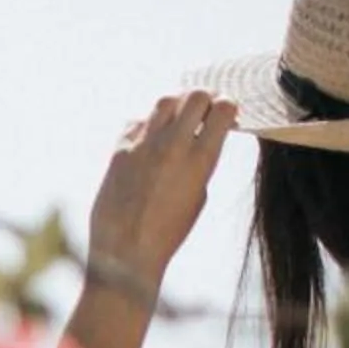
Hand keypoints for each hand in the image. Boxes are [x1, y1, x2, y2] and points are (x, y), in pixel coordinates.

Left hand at [86, 90, 234, 295]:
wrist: (126, 252)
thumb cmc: (168, 232)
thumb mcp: (198, 196)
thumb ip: (200, 162)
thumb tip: (200, 136)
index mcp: (200, 160)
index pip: (223, 109)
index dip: (228, 107)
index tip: (227, 114)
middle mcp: (173, 145)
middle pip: (195, 95)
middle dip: (205, 98)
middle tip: (206, 108)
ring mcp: (143, 144)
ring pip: (165, 101)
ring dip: (177, 104)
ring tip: (179, 117)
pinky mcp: (119, 149)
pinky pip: (138, 121)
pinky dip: (149, 124)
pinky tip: (151, 138)